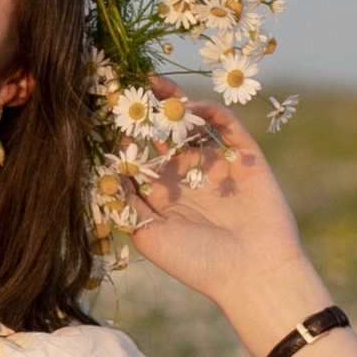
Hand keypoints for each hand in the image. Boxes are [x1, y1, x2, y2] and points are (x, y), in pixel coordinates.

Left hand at [127, 103, 326, 351]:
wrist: (252, 274)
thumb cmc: (198, 263)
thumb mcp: (149, 235)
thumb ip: (127, 203)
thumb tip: (105, 169)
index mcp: (164, 193)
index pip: (139, 154)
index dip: (123, 135)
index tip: (104, 112)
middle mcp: (189, 175)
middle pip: (163, 133)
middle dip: (145, 110)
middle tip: (127, 84)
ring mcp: (217, 163)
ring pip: (192, 123)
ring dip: (175, 103)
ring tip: (153, 83)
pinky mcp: (245, 156)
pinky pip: (227, 125)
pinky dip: (211, 111)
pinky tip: (191, 107)